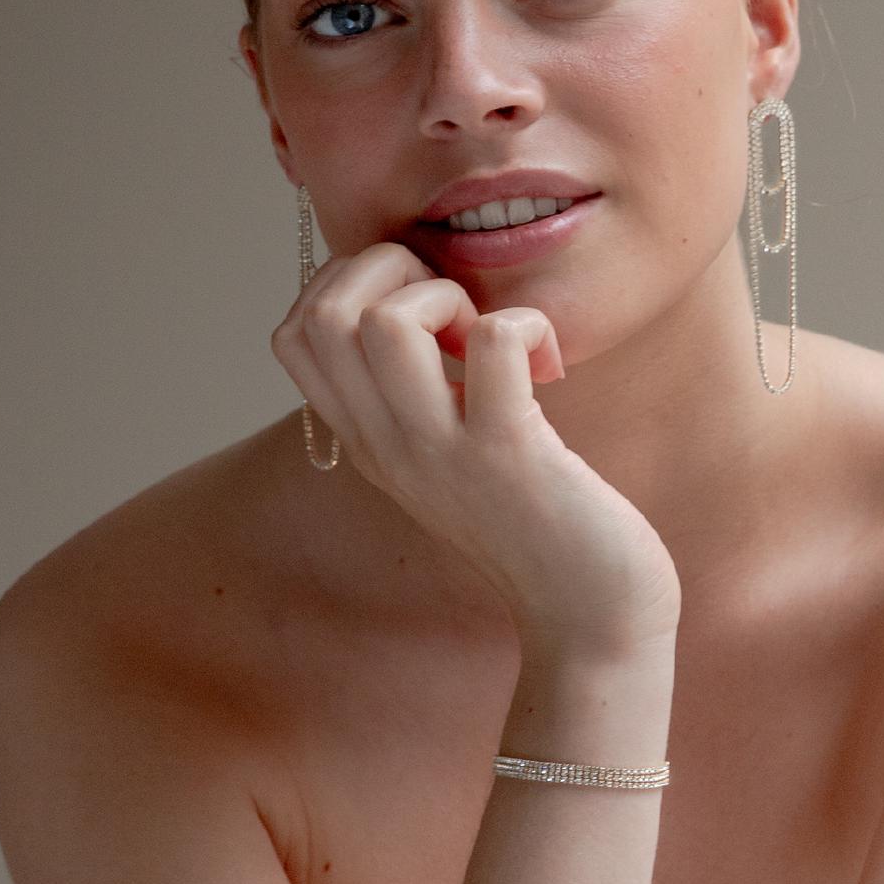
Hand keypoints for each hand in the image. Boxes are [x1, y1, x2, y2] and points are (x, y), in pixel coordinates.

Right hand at [271, 242, 681, 653]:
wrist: (589, 614)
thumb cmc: (535, 522)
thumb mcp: (447, 459)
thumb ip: (416, 397)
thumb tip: (416, 303)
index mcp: (367, 441)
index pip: (293, 335)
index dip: (348, 284)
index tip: (416, 307)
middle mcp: (387, 446)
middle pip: (323, 314)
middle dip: (390, 270)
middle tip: (453, 309)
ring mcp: (442, 452)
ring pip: (386, 323)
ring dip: (446, 295)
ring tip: (488, 334)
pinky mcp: (509, 454)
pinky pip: (494, 342)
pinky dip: (525, 324)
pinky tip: (547, 363)